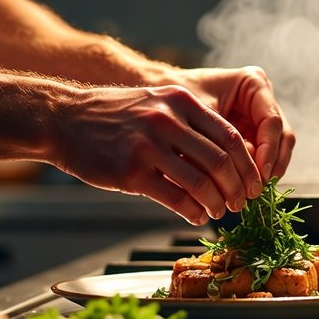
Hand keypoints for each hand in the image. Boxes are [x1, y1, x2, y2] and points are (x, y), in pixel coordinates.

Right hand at [53, 84, 264, 224]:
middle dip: (238, 187)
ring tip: (219, 212)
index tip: (254, 181)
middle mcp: (167, 120)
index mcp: (180, 101)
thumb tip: (226, 160)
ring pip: (201, 182)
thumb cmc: (114, 117)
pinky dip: (192, 212)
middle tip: (243, 202)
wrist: (64, 119)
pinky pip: (175, 198)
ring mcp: (148, 146)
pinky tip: (196, 217)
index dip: (248, 164)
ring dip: (217, 203)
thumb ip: (189, 125)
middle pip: (221, 161)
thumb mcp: (156, 104)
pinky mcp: (131, 172)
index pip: (230, 136)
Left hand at [173, 65, 294, 184]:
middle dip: (271, 165)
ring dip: (265, 173)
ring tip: (249, 193)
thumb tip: (235, 172)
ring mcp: (258, 118)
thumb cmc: (176, 101)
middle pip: (281, 136)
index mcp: (253, 83)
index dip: (269, 150)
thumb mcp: (196, 117)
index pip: (272, 121)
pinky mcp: (251, 136)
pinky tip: (242, 190)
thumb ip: (218, 139)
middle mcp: (262, 99)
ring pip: (277, 150)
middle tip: (256, 190)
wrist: (160, 102)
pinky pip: (261, 158)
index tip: (260, 175)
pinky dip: (254, 174)